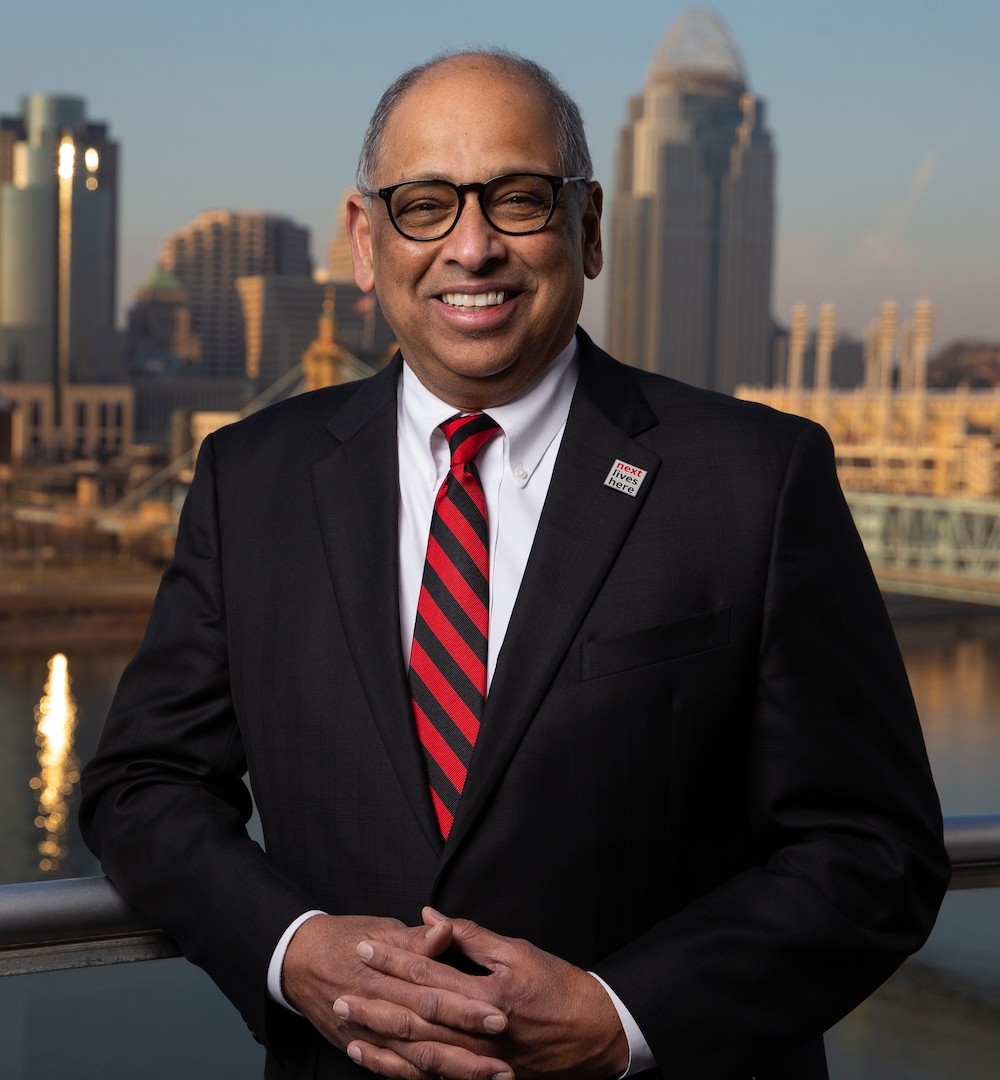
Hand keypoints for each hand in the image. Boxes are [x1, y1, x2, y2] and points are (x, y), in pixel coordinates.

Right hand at [282, 913, 512, 1079]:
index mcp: (385, 972)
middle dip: (466, 1046)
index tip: (499, 1014)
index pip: (432, 991)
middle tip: (503, 1057)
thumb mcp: (380, 929)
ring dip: (452, 1070)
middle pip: (426, 1031)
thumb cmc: (344, 938)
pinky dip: (417, 1079)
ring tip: (489, 1077)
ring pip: (414, 1058)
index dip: (465, 1006)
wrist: (297, 960)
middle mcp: (376, 1006)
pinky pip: (392, 1069)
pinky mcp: (359, 1046)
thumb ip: (415, 938)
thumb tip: (445, 931)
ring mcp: (367, 1032)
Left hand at [344, 907, 628, 1078]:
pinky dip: (399, 1067)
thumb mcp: (519, 952)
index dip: (394, 959)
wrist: (596, 1036)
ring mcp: (478, 1063)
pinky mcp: (480, 1079)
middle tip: (342, 985)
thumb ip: (472, 937)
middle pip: (415, 1015)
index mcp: (487, 997)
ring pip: (417, 1052)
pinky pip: (432, 1076)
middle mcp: (478, 1034)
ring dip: (380, 1035)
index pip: (429, 975)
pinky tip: (376, 1057)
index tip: (366, 946)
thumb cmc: (561, 988)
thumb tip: (433, 917)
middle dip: (376, 999)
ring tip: (348, 1022)